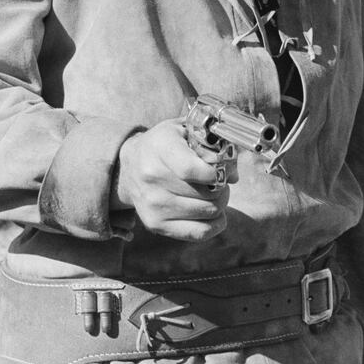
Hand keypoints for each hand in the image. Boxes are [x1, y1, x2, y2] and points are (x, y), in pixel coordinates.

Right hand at [113, 119, 229, 241]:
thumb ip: (213, 146)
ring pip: (206, 212)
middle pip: (205, 194)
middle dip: (222, 188)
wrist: (130, 166)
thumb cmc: (164, 145)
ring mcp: (153, 204)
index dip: (214, 174)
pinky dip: (214, 225)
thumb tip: (233, 176)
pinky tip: (214, 214)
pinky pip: (198, 233)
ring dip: (219, 204)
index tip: (220, 171)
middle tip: (220, 183)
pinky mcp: (155, 224)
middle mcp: (152, 177)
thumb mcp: (185, 131)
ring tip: (213, 194)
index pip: (191, 170)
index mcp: (161, 148)